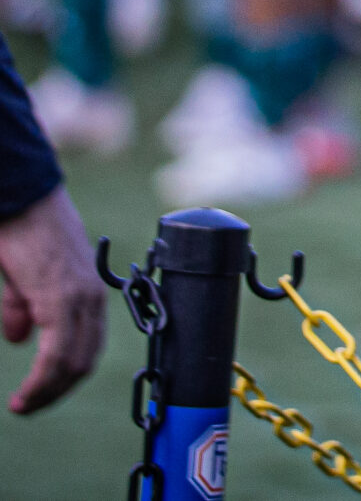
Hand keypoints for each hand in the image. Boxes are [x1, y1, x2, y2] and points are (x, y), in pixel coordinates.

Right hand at [0, 185, 104, 412]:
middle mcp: (92, 298)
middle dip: (56, 392)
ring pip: (73, 363)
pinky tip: (25, 395)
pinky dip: (42, 382)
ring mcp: (81, 298)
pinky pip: (58, 353)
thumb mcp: (24, 278)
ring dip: (47, 393)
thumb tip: (22, 339)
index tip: (39, 394)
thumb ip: (25, 308)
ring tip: (23, 406)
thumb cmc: (21, 233)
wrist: (21, 200)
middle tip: (29, 407)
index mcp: (88, 293)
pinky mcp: (62, 298)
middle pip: (85, 361)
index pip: (89, 347)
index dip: (65, 377)